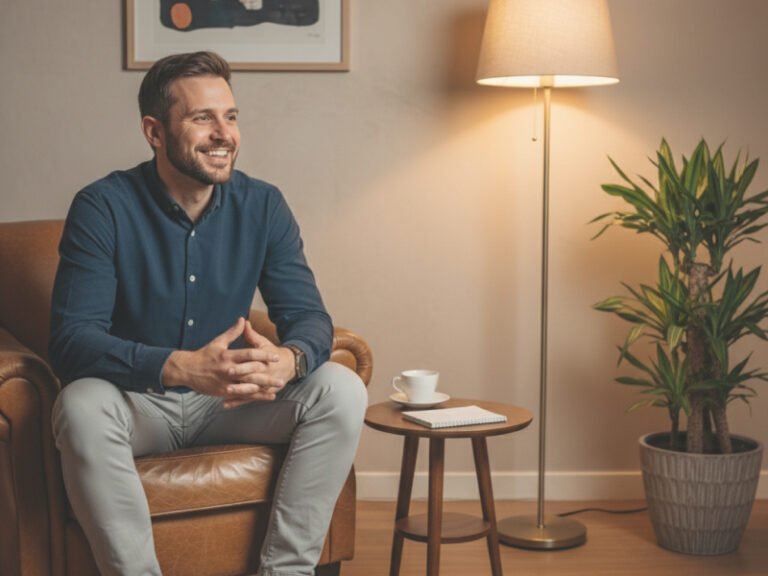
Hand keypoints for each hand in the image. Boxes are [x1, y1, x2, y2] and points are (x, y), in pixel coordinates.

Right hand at [162, 317, 285, 405]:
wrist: (186, 370)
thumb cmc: (204, 355)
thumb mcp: (218, 342)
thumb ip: (233, 332)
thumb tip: (242, 319)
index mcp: (228, 356)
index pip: (249, 354)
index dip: (263, 355)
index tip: (276, 356)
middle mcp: (228, 369)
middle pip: (251, 372)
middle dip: (267, 374)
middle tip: (282, 374)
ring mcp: (226, 381)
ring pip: (248, 385)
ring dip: (264, 387)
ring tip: (277, 386)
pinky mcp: (223, 391)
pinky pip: (242, 395)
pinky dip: (255, 396)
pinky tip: (267, 396)